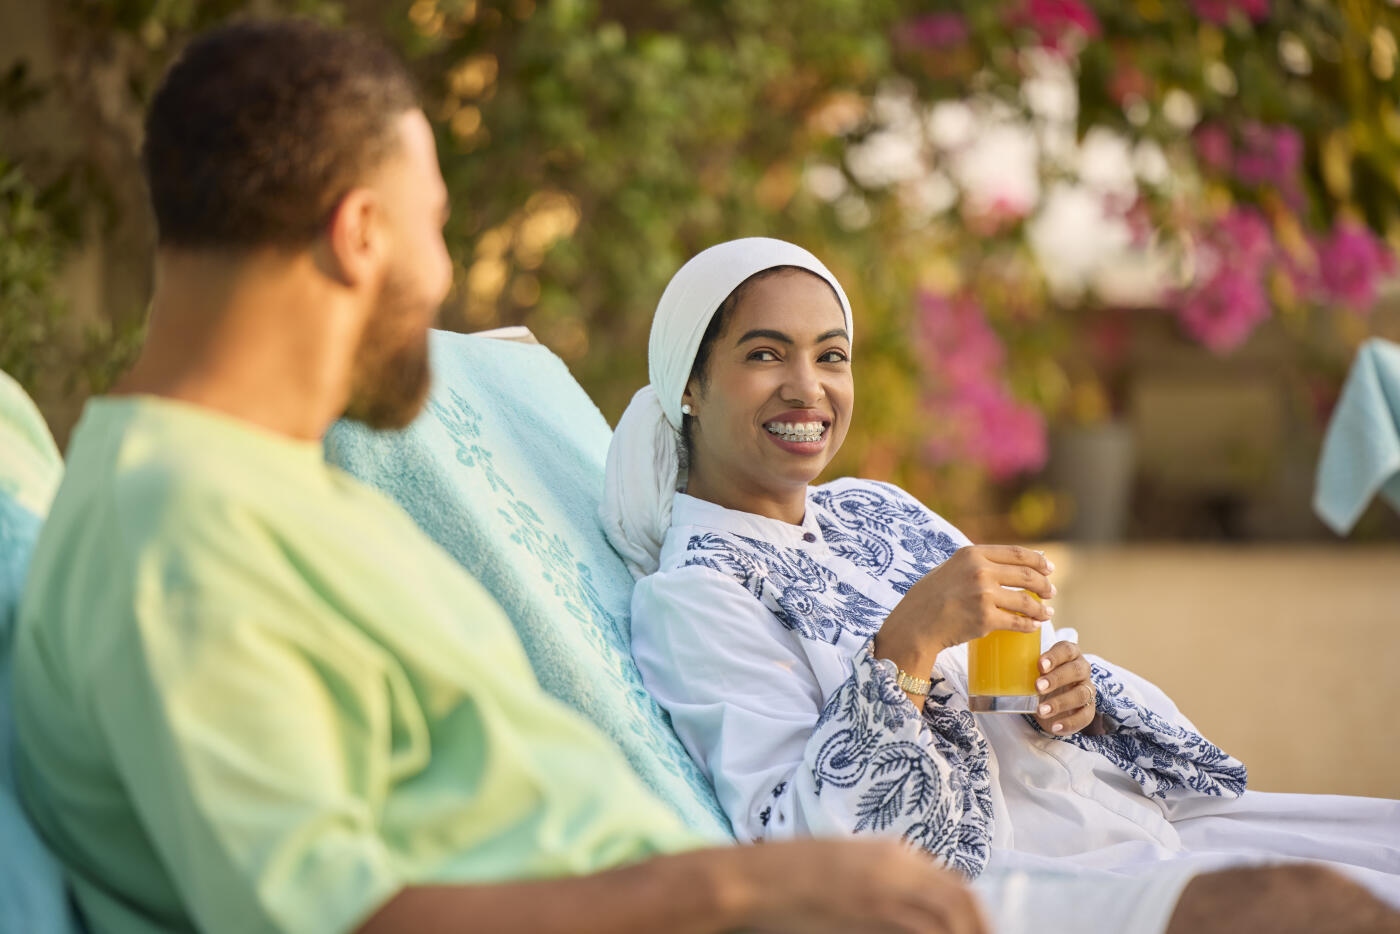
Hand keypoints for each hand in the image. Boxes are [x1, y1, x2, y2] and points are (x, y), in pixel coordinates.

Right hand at [738, 838, 988, 933]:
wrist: (753, 880)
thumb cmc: (788, 874)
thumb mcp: (844, 863)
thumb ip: (881, 875)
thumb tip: (911, 903)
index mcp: (891, 853)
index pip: (953, 884)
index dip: (972, 915)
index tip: (975, 933)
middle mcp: (896, 868)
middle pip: (959, 901)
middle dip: (977, 928)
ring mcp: (885, 893)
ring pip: (946, 920)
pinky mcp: (873, 915)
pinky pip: (919, 933)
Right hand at [875, 545, 1054, 684]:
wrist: (915, 624)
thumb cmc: (930, 597)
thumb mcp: (951, 567)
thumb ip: (975, 563)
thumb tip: (1009, 564)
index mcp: (972, 554)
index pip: (1017, 553)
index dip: (1039, 560)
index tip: (1049, 568)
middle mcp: (980, 571)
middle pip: (1027, 575)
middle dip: (1045, 585)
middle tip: (1051, 592)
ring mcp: (983, 595)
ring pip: (1026, 601)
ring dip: (1042, 608)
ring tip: (1047, 613)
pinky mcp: (985, 619)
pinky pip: (1018, 622)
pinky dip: (1030, 625)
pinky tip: (1034, 626)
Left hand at [1033, 640, 1097, 736]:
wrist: (1050, 700)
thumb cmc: (1041, 678)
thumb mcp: (1032, 670)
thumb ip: (1024, 666)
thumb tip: (1002, 668)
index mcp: (1069, 654)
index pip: (1066, 650)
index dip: (1055, 657)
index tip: (1040, 665)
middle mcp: (1081, 670)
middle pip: (1076, 671)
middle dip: (1056, 679)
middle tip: (1038, 687)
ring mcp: (1087, 689)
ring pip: (1081, 694)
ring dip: (1060, 703)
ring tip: (1041, 710)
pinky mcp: (1089, 709)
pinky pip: (1084, 716)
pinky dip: (1069, 723)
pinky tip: (1054, 726)